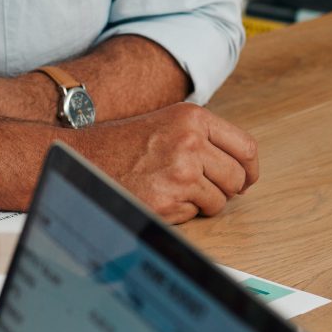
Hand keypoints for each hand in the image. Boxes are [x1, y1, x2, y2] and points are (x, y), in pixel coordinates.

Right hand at [71, 102, 258, 222]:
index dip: (249, 169)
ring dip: (202, 201)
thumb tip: (241, 170)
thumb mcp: (166, 124)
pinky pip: (195, 213)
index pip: (245, 147)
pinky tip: (158, 196)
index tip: (246, 179)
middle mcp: (189, 142)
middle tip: (204, 189)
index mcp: (192, 118)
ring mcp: (180, 172)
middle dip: (225, 189)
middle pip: (237, 177)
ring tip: (173, 190)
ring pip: (220, 200)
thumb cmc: (122, 144)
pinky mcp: (168, 199)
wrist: (82, 158)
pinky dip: (181, 211)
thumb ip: (203, 138)